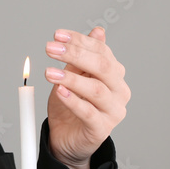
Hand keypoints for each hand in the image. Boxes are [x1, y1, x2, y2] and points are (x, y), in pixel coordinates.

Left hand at [44, 27, 130, 168]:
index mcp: (114, 73)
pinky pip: (88, 112)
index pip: (101, 51)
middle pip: (102, 67)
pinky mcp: (102, 129)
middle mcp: (119, 90)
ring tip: (50, 72)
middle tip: (51, 49)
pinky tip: (60, 92)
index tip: (57, 35)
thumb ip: (82, 58)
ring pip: (96, 89)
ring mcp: (113, 111)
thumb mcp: (73, 77)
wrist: (66, 138)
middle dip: (75, 54)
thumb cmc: (70, 105)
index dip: (79, 41)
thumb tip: (99, 30)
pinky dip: (73, 101)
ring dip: (71, 78)